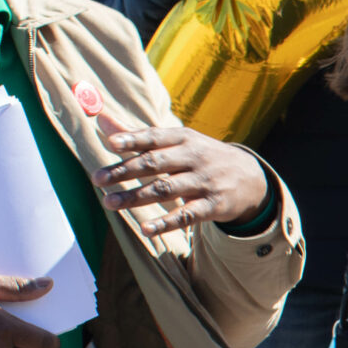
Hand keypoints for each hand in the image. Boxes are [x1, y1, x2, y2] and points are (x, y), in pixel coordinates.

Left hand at [93, 109, 271, 235]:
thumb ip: (138, 134)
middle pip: (156, 163)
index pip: (155, 137)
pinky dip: (166, 222)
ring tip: (110, 202)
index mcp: (184, 138)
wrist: (250, 179)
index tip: (111, 143)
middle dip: (126, 170)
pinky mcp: (213, 206)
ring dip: (136, 197)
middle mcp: (194, 157)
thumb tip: (99, 118)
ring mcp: (205, 182)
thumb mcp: (178, 141)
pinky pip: (187, 216)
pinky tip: (146, 230)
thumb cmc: (202, 157)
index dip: (133, 139)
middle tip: (97, 179)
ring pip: (166, 189)